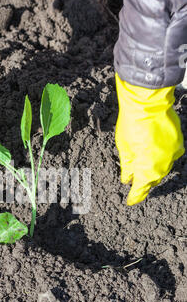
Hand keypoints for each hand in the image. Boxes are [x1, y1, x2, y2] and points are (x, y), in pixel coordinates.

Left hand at [115, 73, 184, 204]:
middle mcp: (164, 164)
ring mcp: (173, 153)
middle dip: (144, 183)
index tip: (130, 201)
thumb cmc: (132, 123)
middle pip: (153, 180)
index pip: (141, 188)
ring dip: (153, 171)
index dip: (135, 196)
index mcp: (148, 168)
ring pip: (163, 169)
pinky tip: (153, 156)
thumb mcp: (124, 147)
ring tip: (143, 171)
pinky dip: (161, 159)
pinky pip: (169, 157)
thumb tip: (127, 179)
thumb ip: (127, 167)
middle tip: (136, 186)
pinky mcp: (178, 143)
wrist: (148, 101)